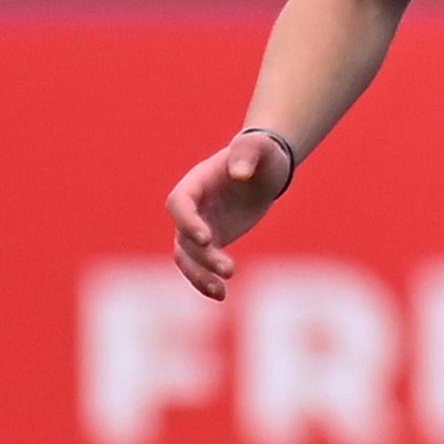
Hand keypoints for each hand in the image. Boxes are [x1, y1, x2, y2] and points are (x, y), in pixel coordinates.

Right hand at [164, 130, 294, 298]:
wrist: (264, 168)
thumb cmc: (261, 154)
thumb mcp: (258, 148)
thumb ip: (246, 155)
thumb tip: (239, 173)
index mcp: (195, 183)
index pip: (179, 204)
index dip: (187, 221)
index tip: (206, 238)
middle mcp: (191, 208)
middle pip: (183, 236)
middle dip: (202, 256)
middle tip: (228, 269)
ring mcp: (198, 226)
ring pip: (187, 256)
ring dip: (198, 276)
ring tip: (220, 292)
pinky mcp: (211, 241)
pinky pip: (201, 264)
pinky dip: (207, 279)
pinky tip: (221, 295)